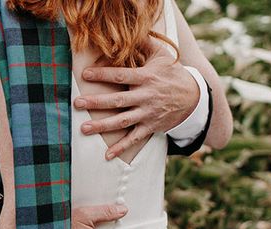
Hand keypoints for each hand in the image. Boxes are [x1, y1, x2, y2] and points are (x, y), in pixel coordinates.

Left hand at [74, 39, 199, 159]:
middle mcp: (145, 96)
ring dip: (103, 126)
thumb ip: (145, 44)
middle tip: (77, 104)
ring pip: (122, 121)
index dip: (102, 75)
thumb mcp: (162, 56)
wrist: (193, 97)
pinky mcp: (150, 127)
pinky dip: (121, 148)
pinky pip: (134, 139)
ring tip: (84, 129)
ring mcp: (147, 113)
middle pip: (117, 100)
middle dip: (96, 102)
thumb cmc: (172, 74)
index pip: (120, 75)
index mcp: (145, 78)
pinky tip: (107, 156)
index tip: (85, 74)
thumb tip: (132, 32)